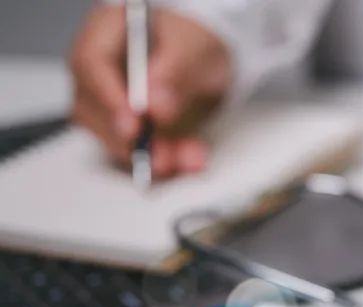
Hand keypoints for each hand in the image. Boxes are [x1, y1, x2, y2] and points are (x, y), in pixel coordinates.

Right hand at [68, 5, 232, 179]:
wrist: (209, 58)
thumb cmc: (195, 40)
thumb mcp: (193, 47)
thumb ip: (174, 73)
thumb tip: (154, 107)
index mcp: (107, 29)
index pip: (90, 64)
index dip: (107, 99)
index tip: (132, 126)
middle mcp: (99, 66)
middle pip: (92, 107)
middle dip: (128, 139)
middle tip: (162, 155)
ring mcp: (107, 97)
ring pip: (111, 135)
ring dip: (147, 155)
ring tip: (185, 158)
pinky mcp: (124, 124)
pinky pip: (133, 149)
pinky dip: (161, 159)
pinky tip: (186, 158)